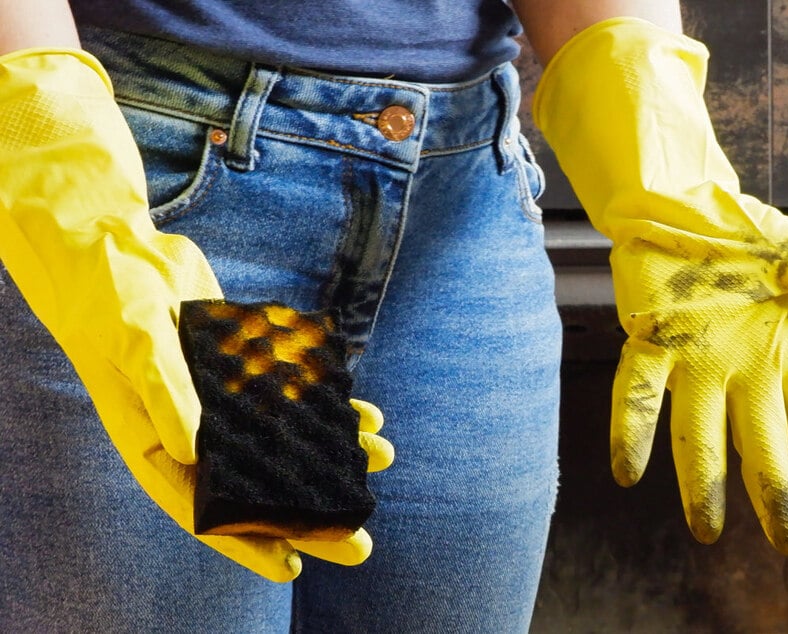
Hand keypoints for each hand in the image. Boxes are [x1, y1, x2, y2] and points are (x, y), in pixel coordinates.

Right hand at [0, 48, 392, 579]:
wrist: (115, 245)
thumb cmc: (108, 297)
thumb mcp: (135, 342)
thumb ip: (165, 394)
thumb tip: (194, 450)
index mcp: (155, 441)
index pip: (204, 505)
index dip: (248, 538)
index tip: (295, 564)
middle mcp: (193, 429)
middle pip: (257, 484)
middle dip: (308, 512)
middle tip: (361, 540)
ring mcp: (222, 399)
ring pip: (283, 441)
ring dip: (329, 456)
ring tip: (379, 466)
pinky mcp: (242, 366)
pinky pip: (290, 395)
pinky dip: (326, 406)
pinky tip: (363, 414)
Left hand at [532, 16, 787, 552]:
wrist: (681, 201)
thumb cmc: (742, 232)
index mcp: (779, 353)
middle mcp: (736, 368)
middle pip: (759, 439)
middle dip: (773, 491)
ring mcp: (691, 360)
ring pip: (698, 431)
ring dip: (702, 481)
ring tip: (706, 530)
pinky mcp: (649, 342)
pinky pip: (639, 394)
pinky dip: (632, 432)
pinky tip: (627, 473)